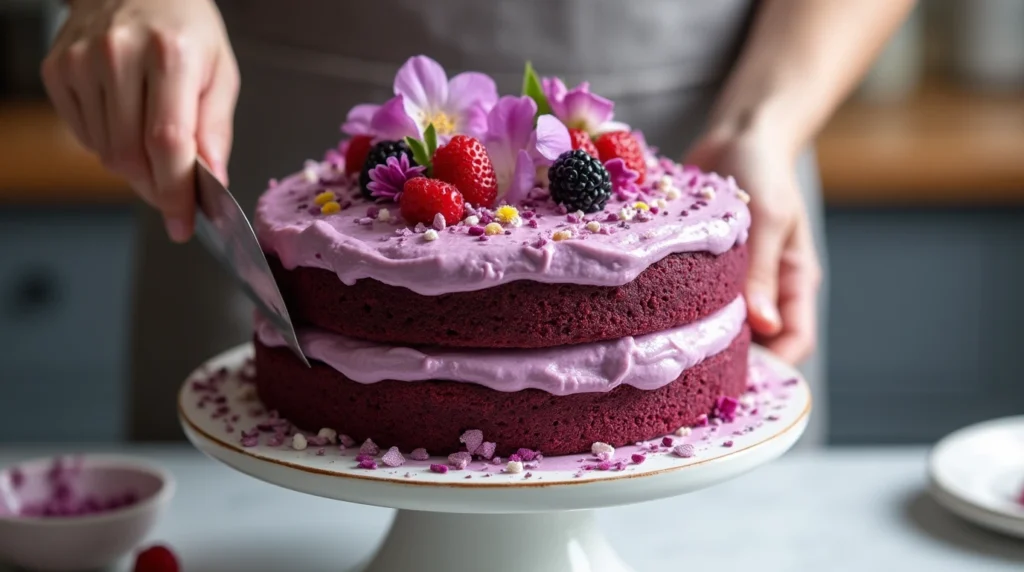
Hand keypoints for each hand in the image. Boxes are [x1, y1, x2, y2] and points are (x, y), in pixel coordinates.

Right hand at [41, 0, 238, 241]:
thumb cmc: (186, 31)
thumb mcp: (220, 73)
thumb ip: (216, 129)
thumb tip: (212, 180)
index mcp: (170, 54)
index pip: (168, 142)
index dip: (175, 192)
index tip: (182, 224)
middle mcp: (119, 55)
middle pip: (132, 155)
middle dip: (157, 188)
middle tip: (175, 194)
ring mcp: (81, 62)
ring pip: (106, 153)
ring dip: (135, 169)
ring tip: (155, 147)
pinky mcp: (57, 71)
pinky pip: (84, 137)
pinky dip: (109, 146)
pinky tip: (127, 121)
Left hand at [685, 128, 821, 363]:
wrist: (738, 136)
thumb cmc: (763, 170)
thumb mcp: (768, 218)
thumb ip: (762, 270)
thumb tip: (763, 326)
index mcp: (794, 281)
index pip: (795, 340)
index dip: (774, 366)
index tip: (741, 380)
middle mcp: (767, 288)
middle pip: (757, 343)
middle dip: (733, 360)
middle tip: (694, 374)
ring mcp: (737, 280)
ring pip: (725, 325)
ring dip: (704, 336)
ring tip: (670, 351)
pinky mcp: (706, 269)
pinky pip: (696, 299)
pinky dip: (681, 310)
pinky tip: (652, 319)